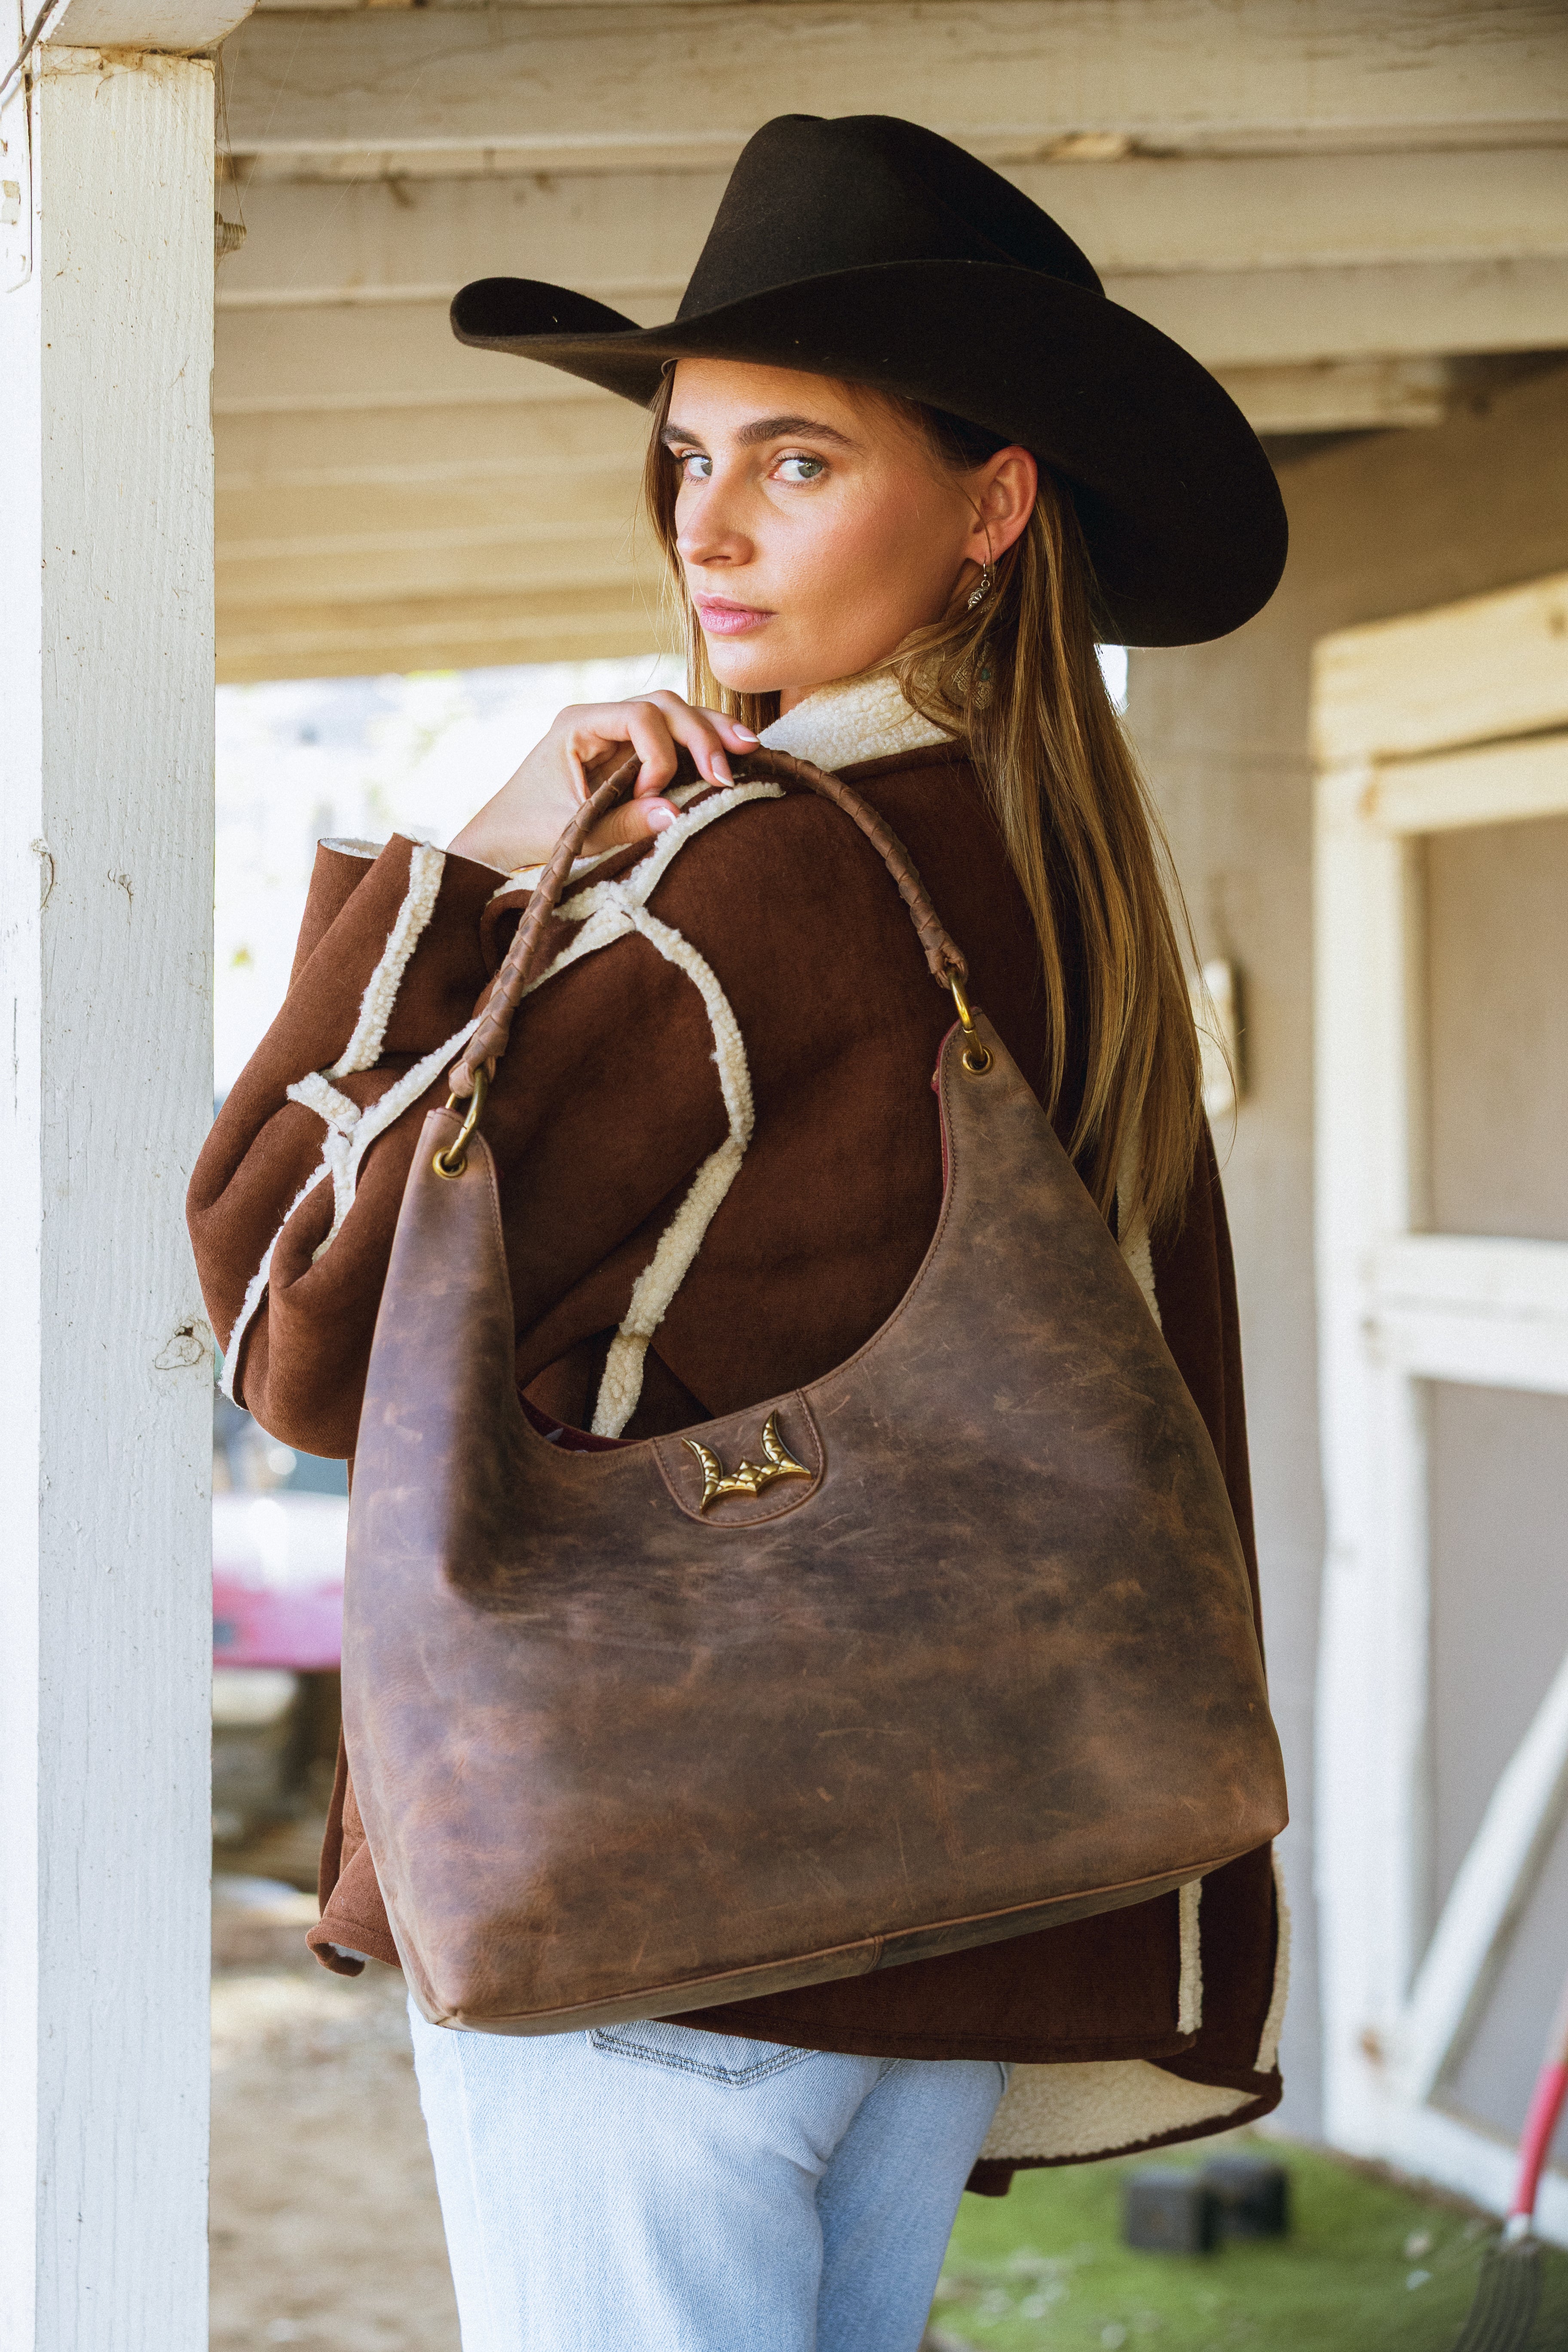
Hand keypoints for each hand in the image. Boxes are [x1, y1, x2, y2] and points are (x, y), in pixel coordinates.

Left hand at [447, 693, 758, 873]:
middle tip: (728, 771)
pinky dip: (701, 749)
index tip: (653, 796)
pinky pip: (673, 742)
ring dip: (711, 733)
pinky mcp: (631, 757)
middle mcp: (600, 721)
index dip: (659, 754)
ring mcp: (617, 736)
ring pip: (675, 716)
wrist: (499, 844)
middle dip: (702, 734)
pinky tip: (732, 757)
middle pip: (664, 706)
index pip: (638, 717)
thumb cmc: (525, 834)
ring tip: (749, 750)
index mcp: (577, 725)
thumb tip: (677, 813)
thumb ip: (623, 823)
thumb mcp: (571, 834)